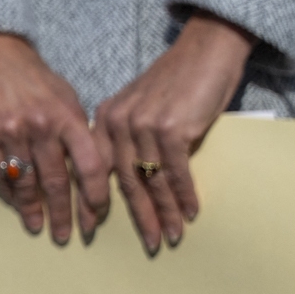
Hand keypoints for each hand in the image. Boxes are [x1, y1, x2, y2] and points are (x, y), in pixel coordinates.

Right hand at [0, 32, 110, 243]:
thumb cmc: (33, 78)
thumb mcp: (66, 97)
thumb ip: (78, 132)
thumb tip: (91, 173)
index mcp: (67, 117)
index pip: (90, 166)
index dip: (96, 198)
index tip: (95, 218)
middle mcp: (39, 126)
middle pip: (56, 182)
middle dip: (64, 214)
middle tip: (66, 236)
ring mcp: (8, 132)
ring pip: (25, 184)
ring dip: (33, 210)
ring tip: (37, 226)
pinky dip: (8, 193)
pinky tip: (15, 203)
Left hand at [93, 12, 253, 251]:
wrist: (205, 50)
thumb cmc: (176, 82)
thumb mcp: (140, 108)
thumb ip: (129, 137)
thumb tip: (131, 179)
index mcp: (105, 117)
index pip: (93, 167)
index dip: (92, 201)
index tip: (89, 228)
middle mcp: (117, 121)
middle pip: (122, 180)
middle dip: (136, 216)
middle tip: (147, 243)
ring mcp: (143, 124)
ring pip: (149, 180)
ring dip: (163, 212)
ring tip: (171, 236)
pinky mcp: (171, 128)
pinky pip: (175, 172)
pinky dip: (183, 195)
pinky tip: (191, 213)